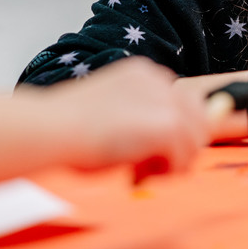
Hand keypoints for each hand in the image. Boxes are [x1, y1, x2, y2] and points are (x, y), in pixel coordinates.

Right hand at [54, 56, 208, 173]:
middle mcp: (158, 81)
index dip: (169, 133)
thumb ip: (137, 122)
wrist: (51, 129)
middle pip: (196, 118)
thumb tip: (164, 149)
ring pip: (194, 139)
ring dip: (174, 163)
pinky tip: (140, 174)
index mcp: (142, 74)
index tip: (144, 151)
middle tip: (149, 168)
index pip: (180, 103)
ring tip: (141, 173)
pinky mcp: (168, 124)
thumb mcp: (110, 114)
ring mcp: (165, 100)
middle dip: (179, 147)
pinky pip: (185, 156)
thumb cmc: (66, 129)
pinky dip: (168, 171)